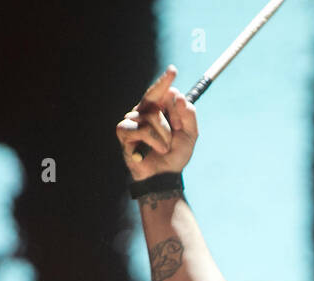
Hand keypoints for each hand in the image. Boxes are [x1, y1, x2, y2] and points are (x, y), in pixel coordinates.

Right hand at [115, 65, 198, 181]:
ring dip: (165, 135)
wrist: (164, 176)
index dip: (164, 81)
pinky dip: (154, 141)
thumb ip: (189, 115)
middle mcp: (142, 112)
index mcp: (157, 109)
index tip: (173, 70)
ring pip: (152, 116)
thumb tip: (178, 95)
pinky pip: (143, 129)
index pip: (160, 91)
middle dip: (171, 119)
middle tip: (176, 133)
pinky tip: (154, 150)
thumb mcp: (190, 134)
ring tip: (164, 147)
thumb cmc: (174, 155)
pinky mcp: (123, 131)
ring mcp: (131, 120)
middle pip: (156, 100)